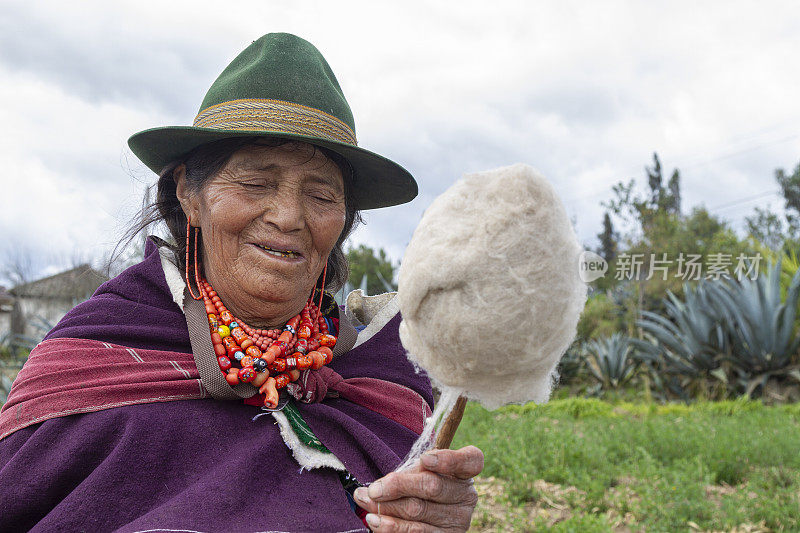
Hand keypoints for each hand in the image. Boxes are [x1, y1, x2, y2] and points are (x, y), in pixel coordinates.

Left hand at [353, 445, 483, 531]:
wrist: (430, 515)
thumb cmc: (422, 484)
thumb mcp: (421, 471)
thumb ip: (407, 472)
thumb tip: (374, 488)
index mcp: (465, 472)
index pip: (470, 460)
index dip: (448, 459)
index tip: (425, 458)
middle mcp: (466, 496)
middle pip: (433, 486)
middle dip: (398, 486)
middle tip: (374, 489)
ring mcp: (459, 520)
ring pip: (418, 511)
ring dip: (387, 507)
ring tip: (366, 502)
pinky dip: (391, 527)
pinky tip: (375, 521)